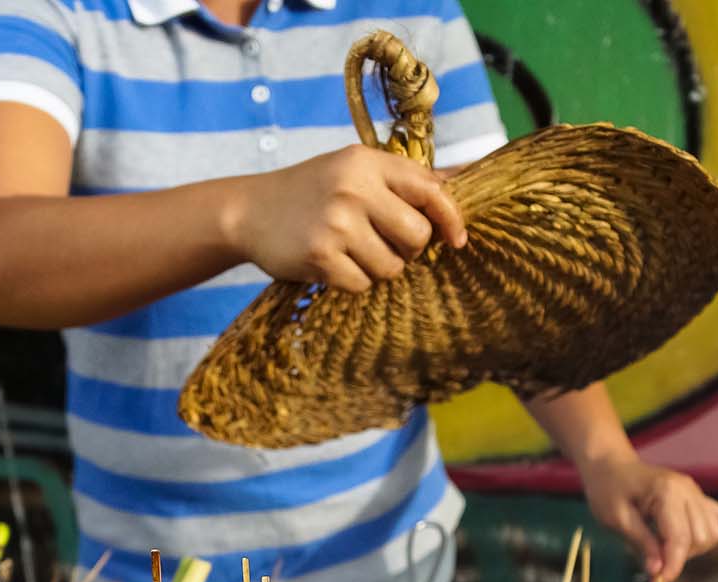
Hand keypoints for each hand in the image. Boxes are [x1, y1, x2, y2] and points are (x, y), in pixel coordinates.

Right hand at [223, 144, 464, 291]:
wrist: (248, 211)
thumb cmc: (314, 192)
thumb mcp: (356, 171)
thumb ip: (407, 179)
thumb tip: (469, 175)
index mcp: (367, 162)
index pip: (431, 190)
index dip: (451, 219)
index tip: (457, 240)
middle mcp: (353, 187)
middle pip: (417, 237)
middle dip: (407, 249)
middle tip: (379, 241)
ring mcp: (336, 221)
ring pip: (393, 267)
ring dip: (377, 268)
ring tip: (350, 250)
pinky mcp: (320, 255)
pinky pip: (363, 285)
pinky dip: (352, 281)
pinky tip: (332, 263)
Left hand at [580, 456, 717, 581]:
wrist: (611, 465)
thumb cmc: (608, 490)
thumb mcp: (615, 518)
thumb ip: (641, 543)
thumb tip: (658, 571)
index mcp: (666, 492)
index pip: (680, 538)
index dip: (672, 566)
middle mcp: (687, 491)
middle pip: (699, 537)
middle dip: (679, 558)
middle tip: (654, 565)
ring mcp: (696, 493)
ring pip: (711, 533)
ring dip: (694, 550)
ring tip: (668, 551)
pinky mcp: (698, 497)